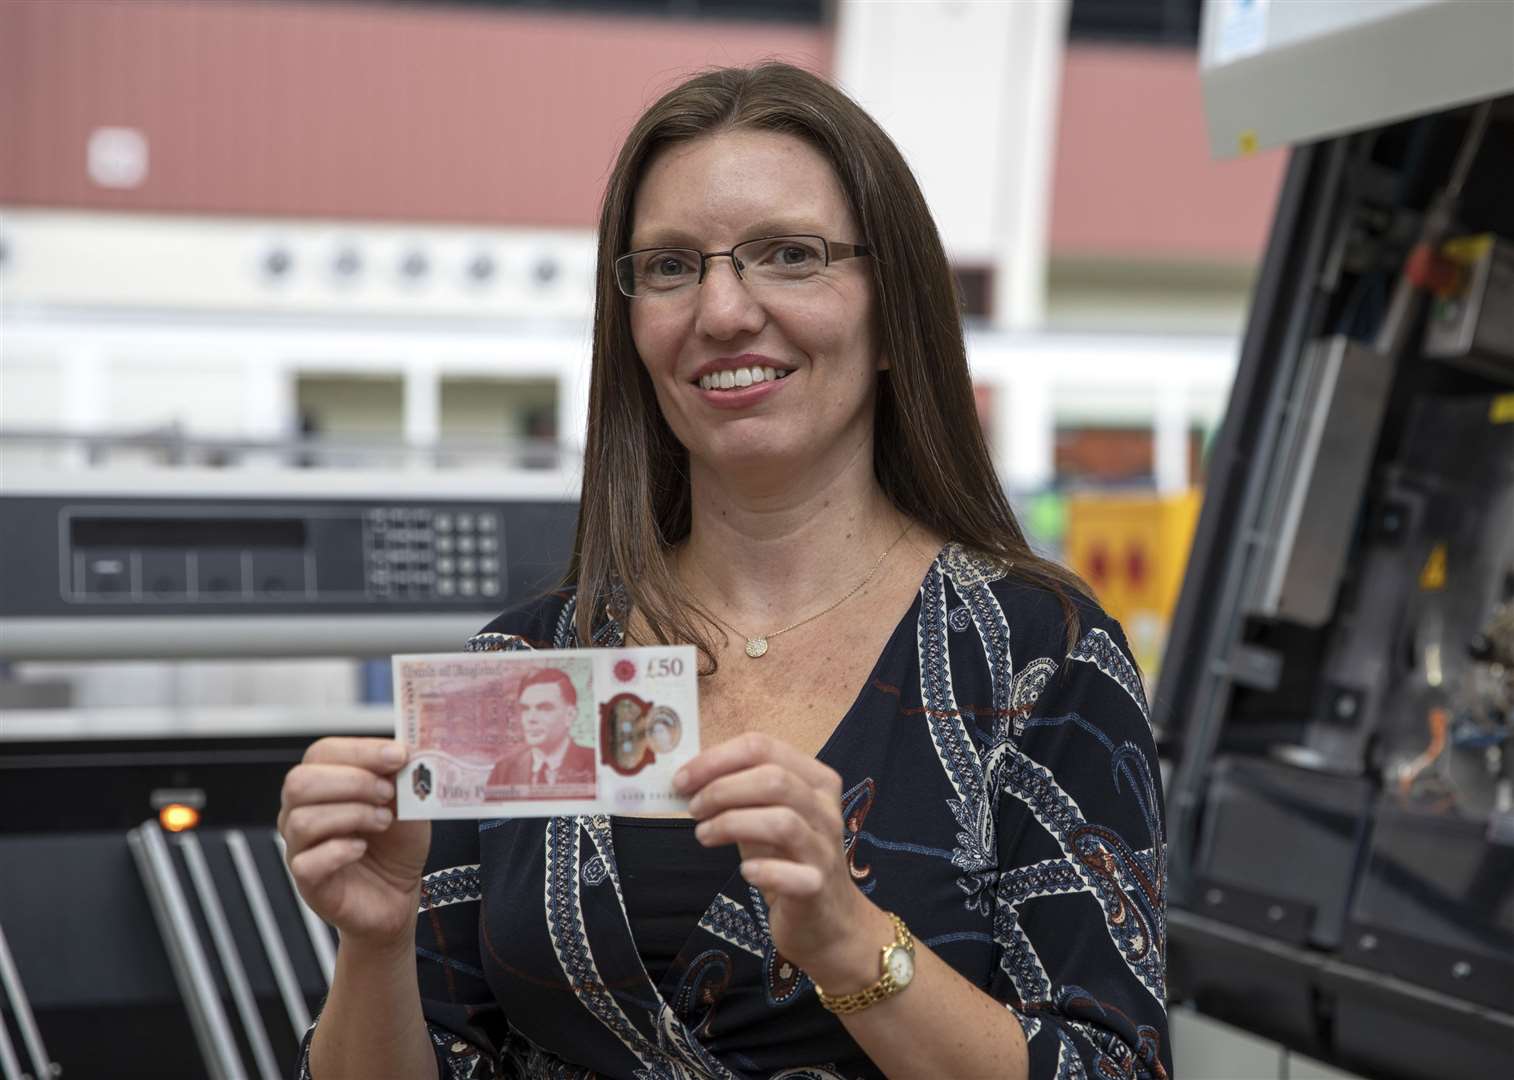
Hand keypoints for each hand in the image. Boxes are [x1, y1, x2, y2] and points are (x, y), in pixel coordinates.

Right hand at [278, 737, 429, 947]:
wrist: (399, 892)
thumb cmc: (395, 843)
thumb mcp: (406, 801)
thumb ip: (400, 776)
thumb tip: (400, 750)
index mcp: (322, 783)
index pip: (322, 752)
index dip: (360, 751)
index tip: (399, 756)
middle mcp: (301, 811)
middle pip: (300, 782)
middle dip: (353, 781)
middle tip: (387, 793)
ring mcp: (299, 847)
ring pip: (302, 820)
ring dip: (352, 815)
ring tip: (384, 821)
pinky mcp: (307, 882)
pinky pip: (306, 862)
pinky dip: (339, 851)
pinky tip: (361, 848)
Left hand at [678, 733, 886, 986]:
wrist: (828, 919)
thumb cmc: (788, 858)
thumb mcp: (767, 816)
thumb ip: (740, 793)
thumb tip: (688, 777)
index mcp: (815, 780)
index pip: (763, 747)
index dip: (716, 759)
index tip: (683, 779)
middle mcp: (826, 809)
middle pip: (773, 779)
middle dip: (721, 789)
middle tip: (694, 809)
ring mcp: (825, 849)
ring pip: (781, 821)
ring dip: (731, 824)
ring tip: (704, 835)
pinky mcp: (818, 889)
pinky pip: (791, 875)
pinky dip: (761, 870)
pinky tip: (743, 872)